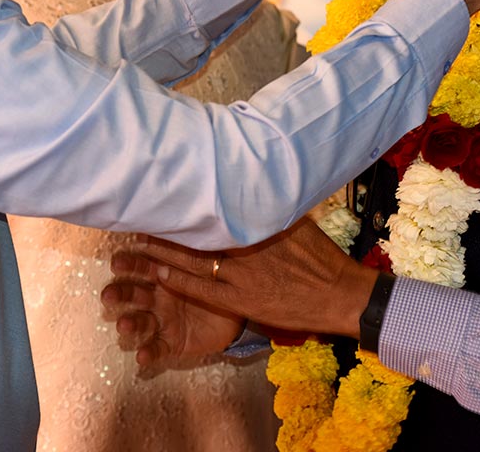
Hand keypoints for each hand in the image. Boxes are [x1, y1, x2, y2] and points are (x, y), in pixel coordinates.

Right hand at [102, 252, 243, 367]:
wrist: (235, 312)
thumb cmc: (214, 282)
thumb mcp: (203, 264)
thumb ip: (188, 251)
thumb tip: (181, 226)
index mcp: (161, 275)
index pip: (139, 267)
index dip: (127, 265)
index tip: (116, 262)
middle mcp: (155, 298)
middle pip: (132, 294)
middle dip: (119, 294)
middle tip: (108, 296)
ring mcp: (161, 321)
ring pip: (140, 321)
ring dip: (129, 323)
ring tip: (124, 325)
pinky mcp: (170, 342)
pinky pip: (157, 348)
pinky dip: (148, 353)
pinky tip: (141, 356)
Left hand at [119, 218, 377, 339]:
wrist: (339, 294)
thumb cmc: (321, 257)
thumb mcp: (297, 220)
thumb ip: (271, 206)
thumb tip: (254, 181)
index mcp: (258, 223)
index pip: (214, 209)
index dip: (188, 204)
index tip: (166, 193)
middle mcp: (245, 246)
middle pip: (198, 231)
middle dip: (170, 224)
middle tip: (143, 212)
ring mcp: (240, 275)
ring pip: (193, 259)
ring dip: (166, 250)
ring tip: (140, 240)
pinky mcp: (240, 299)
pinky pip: (202, 287)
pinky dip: (179, 279)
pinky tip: (160, 271)